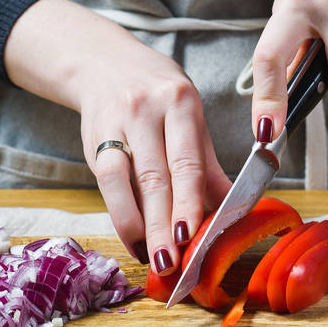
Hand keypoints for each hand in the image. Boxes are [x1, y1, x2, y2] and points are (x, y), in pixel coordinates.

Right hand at [3, 0, 231, 271]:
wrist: (106, 64)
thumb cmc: (159, 97)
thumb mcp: (190, 119)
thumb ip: (208, 166)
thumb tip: (235, 210)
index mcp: (181, 103)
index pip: (186, 159)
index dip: (189, 200)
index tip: (193, 235)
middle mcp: (146, 111)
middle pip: (155, 176)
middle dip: (164, 224)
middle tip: (173, 263)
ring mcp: (115, 124)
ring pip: (125, 182)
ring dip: (139, 226)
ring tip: (152, 259)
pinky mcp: (92, 139)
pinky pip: (106, 183)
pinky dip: (121, 215)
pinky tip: (133, 239)